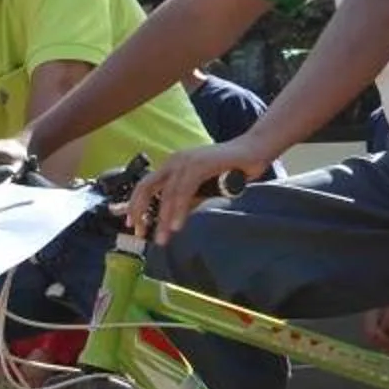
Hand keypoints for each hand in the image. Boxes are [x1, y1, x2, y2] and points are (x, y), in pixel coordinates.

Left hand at [126, 140, 271, 244]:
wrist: (255, 150)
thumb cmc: (232, 169)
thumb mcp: (202, 189)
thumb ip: (186, 201)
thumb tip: (169, 220)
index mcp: (173, 165)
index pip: (146, 186)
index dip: (135, 205)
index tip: (133, 225)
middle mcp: (175, 161)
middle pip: (147, 186)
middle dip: (139, 211)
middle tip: (139, 233)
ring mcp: (187, 160)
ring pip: (167, 193)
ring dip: (162, 218)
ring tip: (161, 238)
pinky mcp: (200, 164)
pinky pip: (184, 191)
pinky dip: (178, 210)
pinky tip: (176, 225)